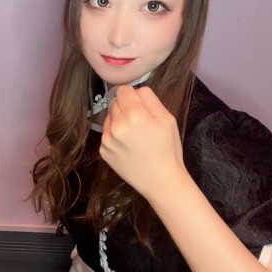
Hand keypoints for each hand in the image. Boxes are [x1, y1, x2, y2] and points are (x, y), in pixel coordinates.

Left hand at [99, 86, 185, 200]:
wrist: (161, 181)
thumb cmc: (168, 149)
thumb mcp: (167, 118)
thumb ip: (150, 99)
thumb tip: (136, 91)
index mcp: (134, 115)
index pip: (123, 90)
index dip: (133, 96)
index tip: (141, 106)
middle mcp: (116, 125)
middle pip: (115, 103)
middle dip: (126, 108)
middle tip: (140, 123)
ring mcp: (107, 139)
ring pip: (109, 117)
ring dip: (119, 121)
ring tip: (134, 135)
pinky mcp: (103, 151)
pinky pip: (106, 133)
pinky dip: (115, 136)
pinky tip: (128, 146)